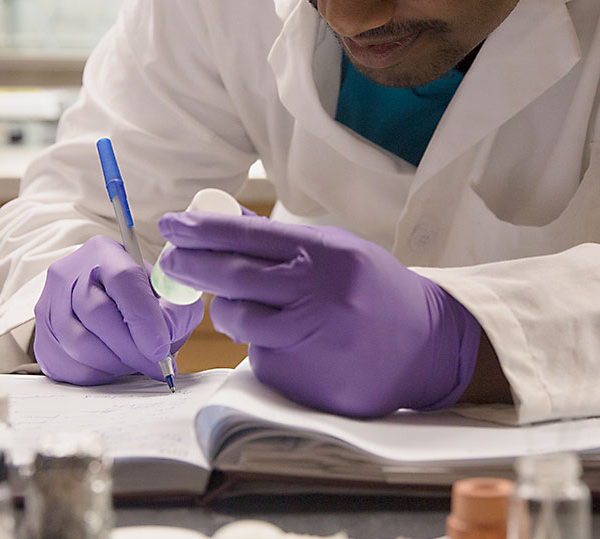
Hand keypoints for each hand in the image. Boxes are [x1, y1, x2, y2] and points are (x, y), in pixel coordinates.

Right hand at [33, 235, 204, 384]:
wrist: (107, 303)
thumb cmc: (142, 299)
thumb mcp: (167, 295)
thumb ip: (175, 311)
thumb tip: (163, 341)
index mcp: (105, 252)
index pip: (123, 278)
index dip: (143, 317)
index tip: (161, 348)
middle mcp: (69, 273)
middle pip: (96, 312)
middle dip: (131, 347)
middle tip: (155, 364)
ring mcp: (48, 304)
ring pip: (77, 341)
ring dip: (113, 362)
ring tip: (135, 363)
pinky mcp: (40, 335)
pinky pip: (64, 363)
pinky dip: (95, 373)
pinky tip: (113, 367)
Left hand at [157, 212, 480, 416]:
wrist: (426, 346)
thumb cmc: (376, 290)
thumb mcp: (341, 250)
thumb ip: (285, 240)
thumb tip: (224, 218)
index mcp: (328, 255)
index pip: (249, 236)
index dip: (204, 228)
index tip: (173, 223)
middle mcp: (317, 296)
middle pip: (232, 276)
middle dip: (193, 265)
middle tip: (173, 260)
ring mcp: (309, 341)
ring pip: (238, 321)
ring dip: (231, 312)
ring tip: (254, 310)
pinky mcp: (302, 380)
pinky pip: (260, 356)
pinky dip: (265, 346)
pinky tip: (296, 344)